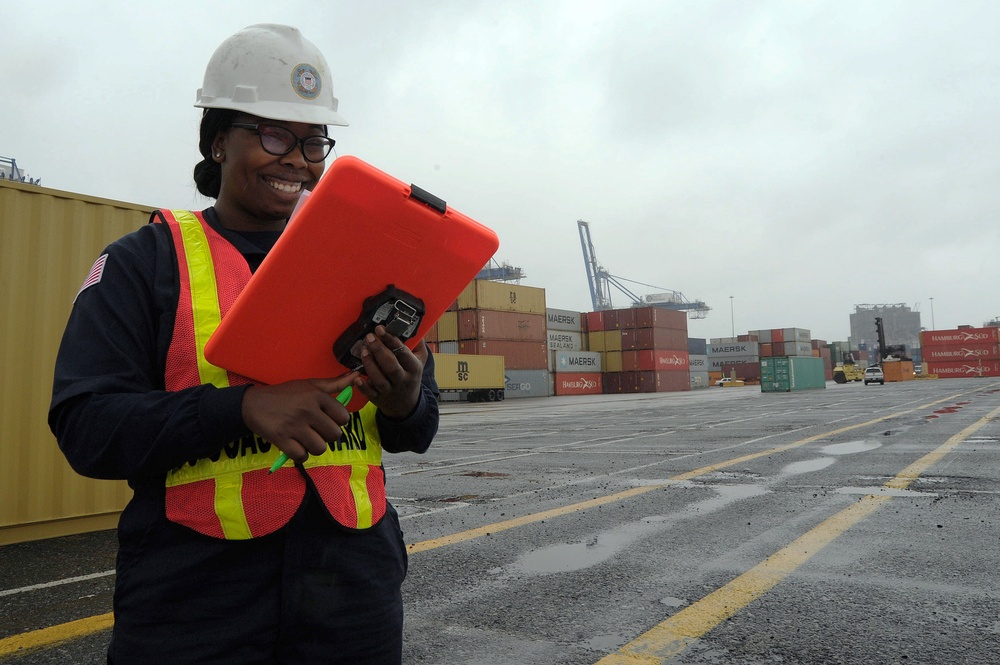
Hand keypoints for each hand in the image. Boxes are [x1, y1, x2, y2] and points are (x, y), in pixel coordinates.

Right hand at [241, 374, 357, 463]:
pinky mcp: (281, 439)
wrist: (252, 404)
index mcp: (316, 395)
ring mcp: (294, 425)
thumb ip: (335, 383)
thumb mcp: (309, 384)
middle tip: (316, 431)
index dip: (338, 421)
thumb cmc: (285, 394)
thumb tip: (356, 375)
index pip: (343, 417)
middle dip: (327, 436)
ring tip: (306, 439)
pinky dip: (301, 455)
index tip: (327, 419)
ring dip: (314, 447)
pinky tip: (296, 446)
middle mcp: (307, 410)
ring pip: (320, 448)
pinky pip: (302, 456)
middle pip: (334, 435)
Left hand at [353, 325, 426, 418]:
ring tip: (364, 350)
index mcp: (413, 368)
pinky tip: (357, 377)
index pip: (403, 353)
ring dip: (370, 364)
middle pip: (391, 366)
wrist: (406, 405)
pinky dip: (363, 387)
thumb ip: (417, 345)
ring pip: (379, 379)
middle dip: (379, 350)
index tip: (381, 329)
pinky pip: (370, 393)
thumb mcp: (420, 361)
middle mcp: (402, 380)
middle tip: (370, 337)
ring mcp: (389, 390)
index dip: (391, 340)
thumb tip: (412, 327)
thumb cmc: (411, 377)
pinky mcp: (378, 398)